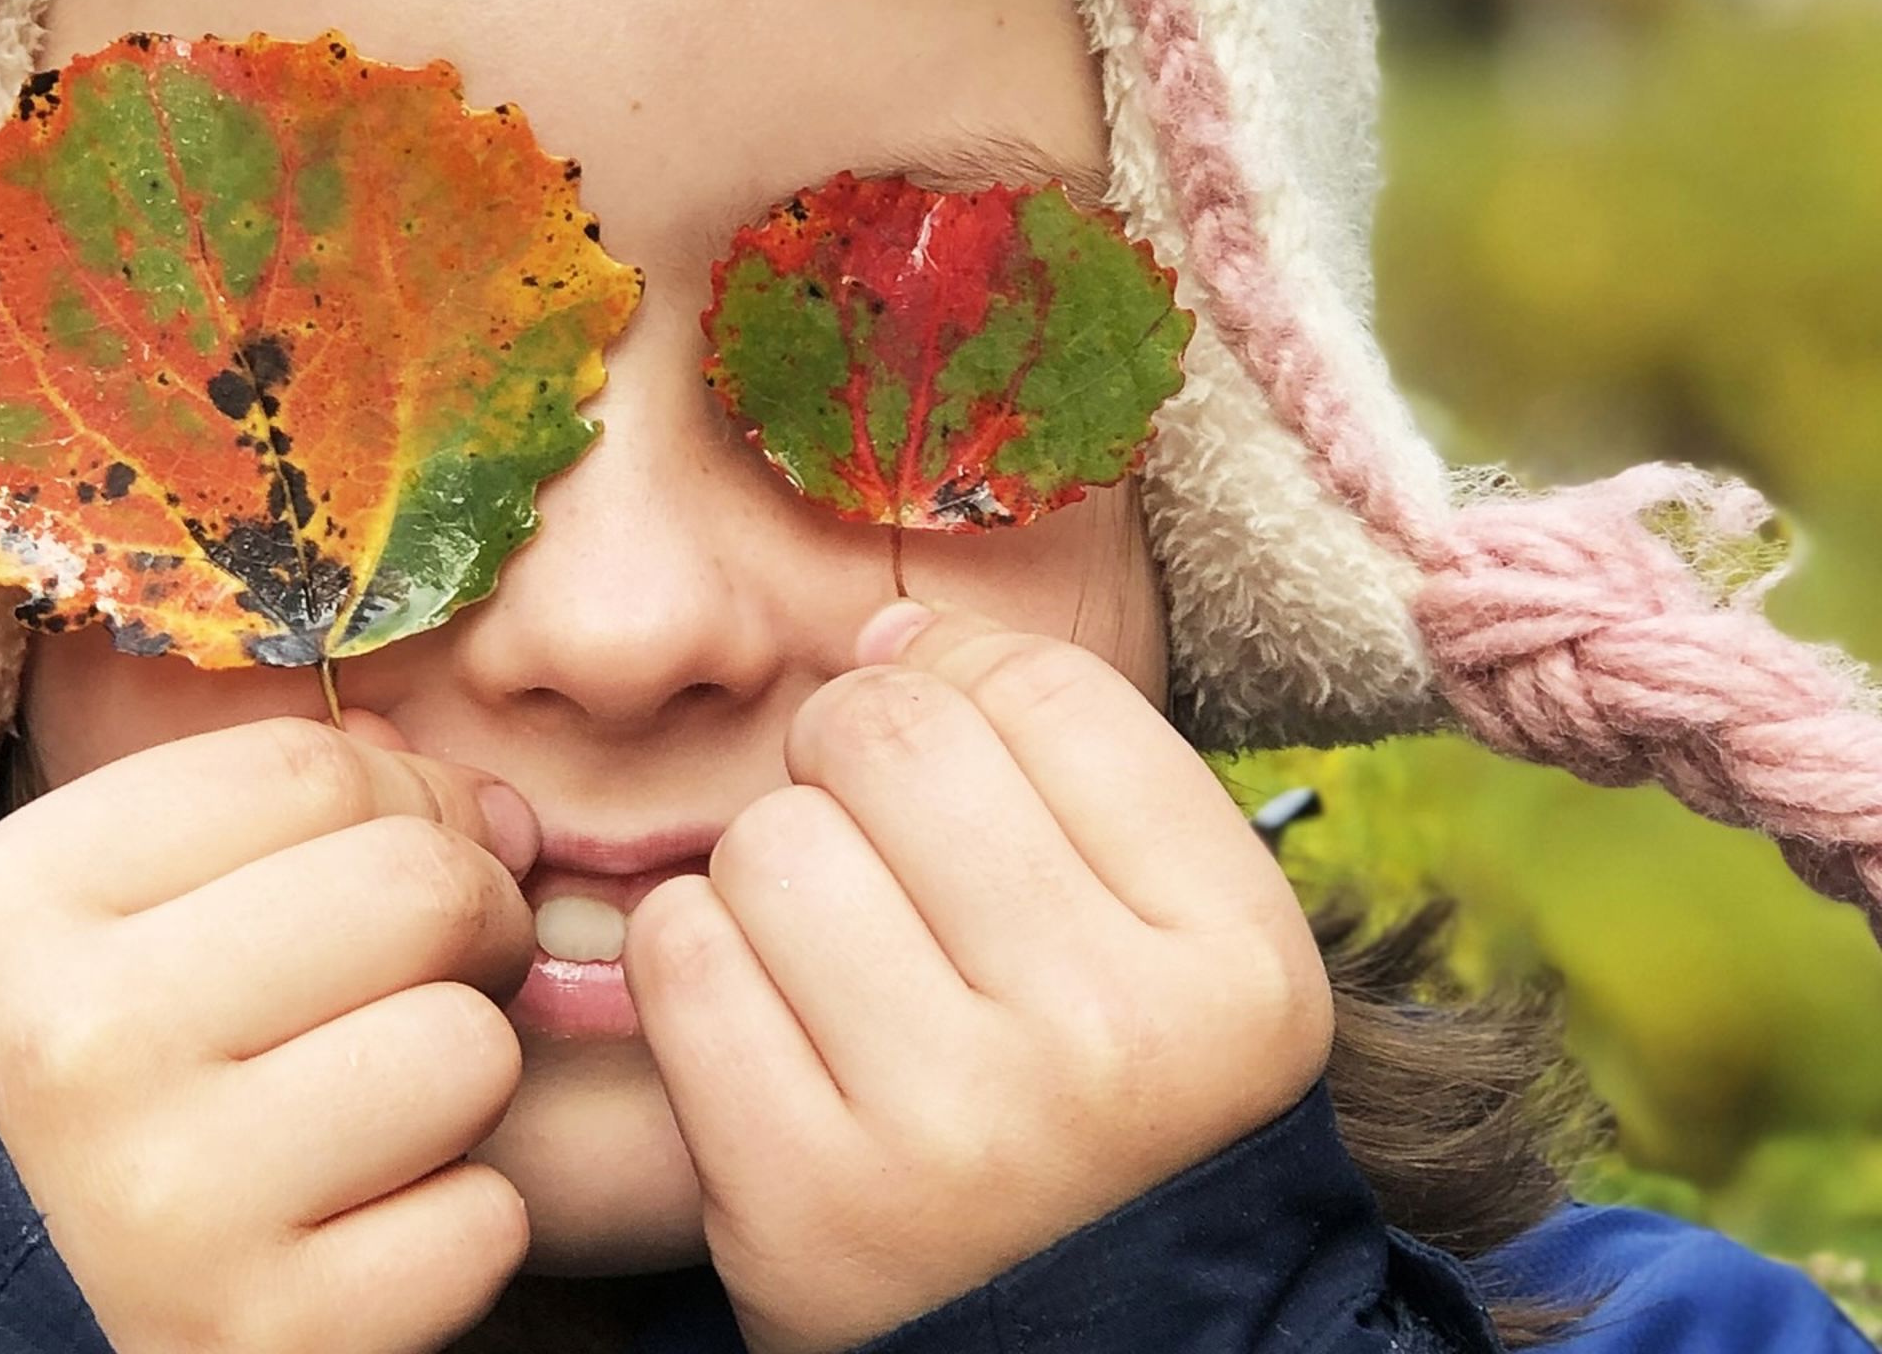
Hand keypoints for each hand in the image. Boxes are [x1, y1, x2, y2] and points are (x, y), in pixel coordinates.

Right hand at [0, 715, 542, 1353]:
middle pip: (420, 888)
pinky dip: (451, 1224)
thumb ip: (269, 821)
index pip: (310, 770)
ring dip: (458, 1079)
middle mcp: (79, 1048)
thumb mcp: (93, 922)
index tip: (394, 853)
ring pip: (469, 1049)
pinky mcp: (278, 1336)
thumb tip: (486, 804)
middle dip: (471, 921)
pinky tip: (357, 1227)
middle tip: (428, 975)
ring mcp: (173, 1207)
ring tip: (373, 1109)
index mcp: (14, 909)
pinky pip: (484, 1220)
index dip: (401, 798)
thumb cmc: (79, 1093)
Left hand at [622, 602, 1333, 1353]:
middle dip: (846, 750)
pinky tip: (759, 1012)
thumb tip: (886, 632)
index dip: (955, 671)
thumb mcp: (1183, 949)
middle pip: (890, 738)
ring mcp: (948, 1126)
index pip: (1046, 692)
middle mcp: (1106, 1039)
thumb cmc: (1114, 1111)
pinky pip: (681, 954)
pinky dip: (698, 958)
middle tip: (864, 825)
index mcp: (1230, 961)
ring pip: (769, 840)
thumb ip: (1073, 770)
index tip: (940, 730)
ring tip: (826, 944)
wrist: (1083, 1353)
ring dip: (770, 867)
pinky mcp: (797, 1200)